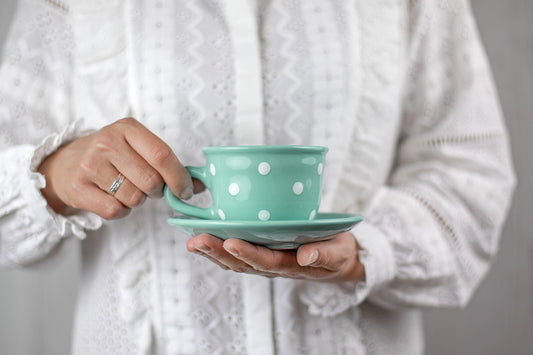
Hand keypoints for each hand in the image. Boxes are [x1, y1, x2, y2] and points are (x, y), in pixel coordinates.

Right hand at [38, 117, 195, 218]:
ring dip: (136, 200)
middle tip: (145, 185)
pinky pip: (116, 211)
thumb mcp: (136, 147)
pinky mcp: (78, 188)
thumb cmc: (111, 156)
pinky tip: (111, 197)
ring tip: (123, 188)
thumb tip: (199, 185)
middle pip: (151, 181)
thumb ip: (168, 163)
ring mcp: (90, 165)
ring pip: (134, 198)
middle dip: (156, 191)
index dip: (179, 177)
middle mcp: (107, 142)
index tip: (186, 191)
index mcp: (127, 128)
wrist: (64, 165)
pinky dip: (120, 211)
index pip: (162, 155)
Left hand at [186, 232, 364, 282]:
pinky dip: (218, 248)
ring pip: (234, 261)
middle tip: (197, 241)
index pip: (266, 261)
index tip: (230, 242)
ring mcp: (265, 261)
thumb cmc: (339, 253)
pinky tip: (203, 237)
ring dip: (212, 252)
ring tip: (192, 240)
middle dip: (218, 252)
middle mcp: (274, 266)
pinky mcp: (262, 253)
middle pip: (242, 263)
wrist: (338, 259)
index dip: (247, 253)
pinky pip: (237, 255)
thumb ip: (325, 255)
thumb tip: (306, 255)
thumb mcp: (340, 253)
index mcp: (292, 265)